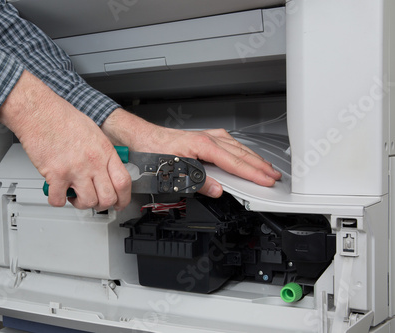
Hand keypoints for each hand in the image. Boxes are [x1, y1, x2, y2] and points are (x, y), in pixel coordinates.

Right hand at [0, 71, 130, 209]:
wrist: (39, 111)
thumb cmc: (63, 117)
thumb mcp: (94, 132)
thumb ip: (102, 153)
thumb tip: (107, 170)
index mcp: (105, 151)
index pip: (124, 182)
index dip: (123, 198)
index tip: (119, 203)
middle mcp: (93, 161)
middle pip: (108, 197)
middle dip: (102, 205)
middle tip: (95, 201)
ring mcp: (75, 169)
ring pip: (88, 202)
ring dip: (81, 203)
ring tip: (74, 194)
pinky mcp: (56, 174)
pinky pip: (59, 199)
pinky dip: (57, 200)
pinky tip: (57, 192)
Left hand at [101, 108, 280, 197]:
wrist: (139, 137)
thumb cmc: (152, 150)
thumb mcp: (174, 172)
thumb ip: (197, 182)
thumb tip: (216, 189)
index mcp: (202, 146)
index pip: (234, 162)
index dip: (253, 173)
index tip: (266, 180)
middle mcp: (207, 138)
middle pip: (240, 153)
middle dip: (259, 165)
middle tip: (274, 176)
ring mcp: (205, 136)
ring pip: (236, 146)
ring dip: (252, 157)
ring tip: (265, 167)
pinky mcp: (201, 138)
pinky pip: (227, 143)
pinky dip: (239, 150)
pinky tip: (242, 153)